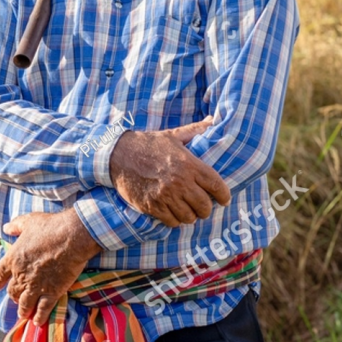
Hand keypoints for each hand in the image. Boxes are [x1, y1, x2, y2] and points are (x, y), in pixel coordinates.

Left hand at [0, 209, 102, 325]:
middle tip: (16, 299)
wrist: (71, 236)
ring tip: (24, 314)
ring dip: (23, 310)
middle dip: (13, 296)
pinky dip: (39, 317)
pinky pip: (42, 309)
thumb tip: (5, 228)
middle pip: (12, 292)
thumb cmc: (50, 226)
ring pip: (24, 304)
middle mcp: (21, 275)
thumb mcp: (29, 221)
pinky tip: (38, 321)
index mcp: (13, 258)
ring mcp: (36, 285)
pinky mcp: (52, 292)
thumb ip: (15, 226)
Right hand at [108, 117, 230, 227]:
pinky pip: (172, 222)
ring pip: (189, 217)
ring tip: (187, 209)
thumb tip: (212, 120)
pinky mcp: (152, 206)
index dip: (224, 195)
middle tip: (202, 205)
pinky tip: (172, 211)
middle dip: (205, 208)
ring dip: (190, 215)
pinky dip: (174, 219)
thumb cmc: (148, 144)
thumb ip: (195, 130)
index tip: (224, 199)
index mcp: (188, 164)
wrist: (118, 154)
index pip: (216, 186)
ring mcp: (165, 196)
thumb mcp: (173, 135)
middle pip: (204, 206)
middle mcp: (179, 182)